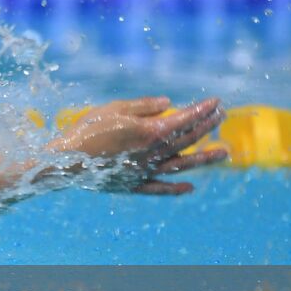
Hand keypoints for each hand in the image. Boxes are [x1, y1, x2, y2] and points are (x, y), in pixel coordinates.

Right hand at [50, 96, 227, 194]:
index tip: (216, 101)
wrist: (66, 160)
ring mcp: (146, 171)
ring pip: (183, 166)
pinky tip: (190, 188)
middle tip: (222, 116)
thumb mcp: (113, 109)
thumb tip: (168, 103)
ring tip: (224, 152)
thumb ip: (143, 106)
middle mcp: (154, 153)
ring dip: (206, 159)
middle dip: (207, 126)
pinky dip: (176, 189)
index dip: (202, 110)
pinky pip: (161, 188)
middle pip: (188, 139)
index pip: (185, 119)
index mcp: (150, 132)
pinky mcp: (134, 185)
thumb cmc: (87, 130)